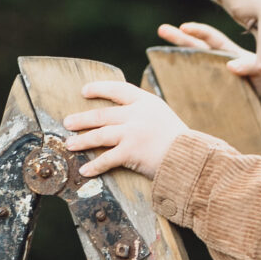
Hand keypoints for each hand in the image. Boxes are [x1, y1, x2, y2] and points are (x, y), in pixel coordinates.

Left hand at [64, 78, 186, 179]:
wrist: (192, 157)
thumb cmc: (182, 142)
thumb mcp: (164, 118)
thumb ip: (146, 115)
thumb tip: (124, 119)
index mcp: (147, 102)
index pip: (118, 90)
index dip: (100, 88)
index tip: (85, 91)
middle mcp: (137, 114)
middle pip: (102, 114)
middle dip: (82, 118)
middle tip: (68, 122)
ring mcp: (132, 132)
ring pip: (99, 134)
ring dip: (82, 140)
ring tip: (70, 144)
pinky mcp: (130, 151)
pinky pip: (107, 159)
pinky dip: (94, 166)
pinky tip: (85, 170)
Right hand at [157, 20, 260, 117]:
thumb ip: (251, 65)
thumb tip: (231, 65)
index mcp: (229, 54)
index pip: (212, 38)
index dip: (199, 32)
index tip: (185, 27)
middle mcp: (218, 63)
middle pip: (196, 47)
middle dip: (179, 38)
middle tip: (161, 29)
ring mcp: (213, 78)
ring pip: (191, 67)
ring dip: (175, 62)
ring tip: (155, 60)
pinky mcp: (211, 95)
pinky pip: (193, 89)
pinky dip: (179, 88)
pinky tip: (165, 90)